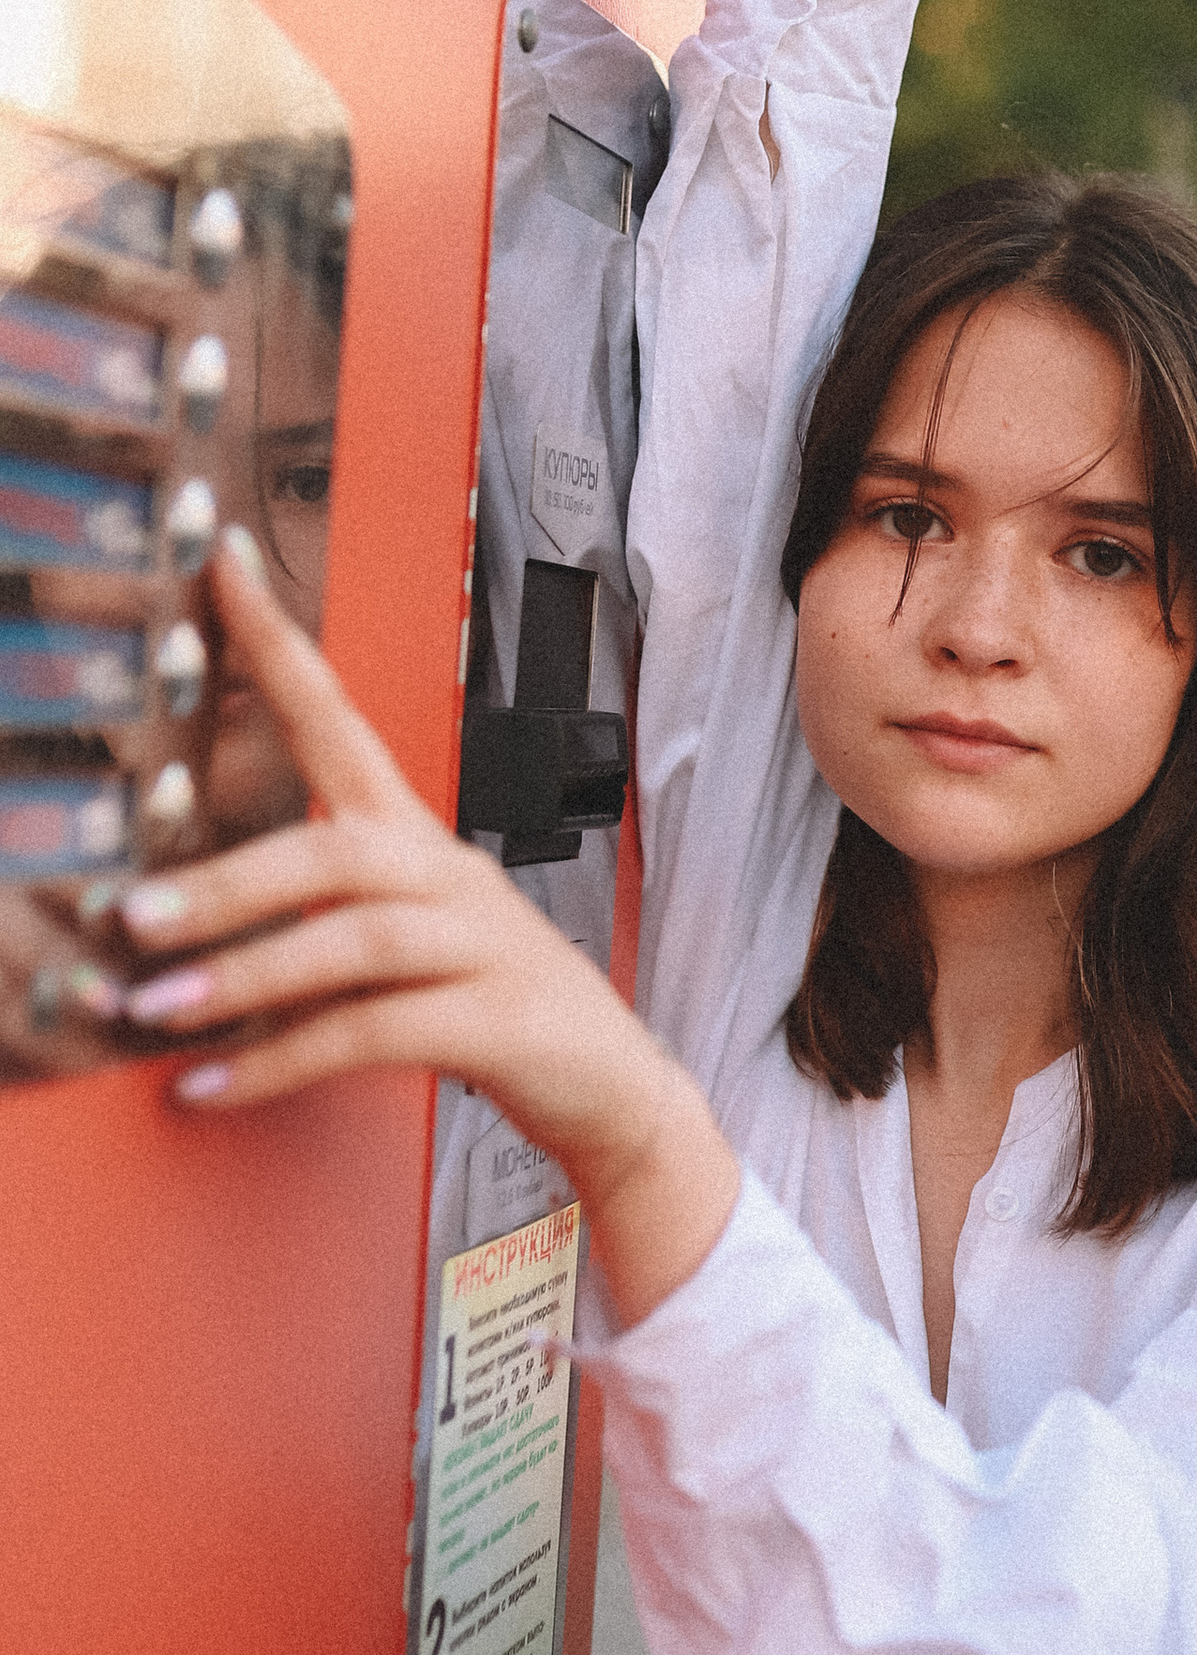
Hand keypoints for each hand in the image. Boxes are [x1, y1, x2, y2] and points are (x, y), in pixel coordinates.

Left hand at [119, 536, 738, 1325]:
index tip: (216, 567)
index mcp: (414, 839)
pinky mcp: (498, 1023)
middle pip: (336, 851)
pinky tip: (211, 1087)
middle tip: (131, 917)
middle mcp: (447, 876)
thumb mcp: (389, 949)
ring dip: (247, 977)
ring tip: (158, 1011)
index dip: (279, 644)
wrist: (606, 1084)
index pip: (339, 718)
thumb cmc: (481, 1005)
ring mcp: (481, 947)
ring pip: (355, 941)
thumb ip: (299, 925)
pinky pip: (376, 1034)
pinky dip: (283, 1064)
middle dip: (225, 884)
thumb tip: (171, 929)